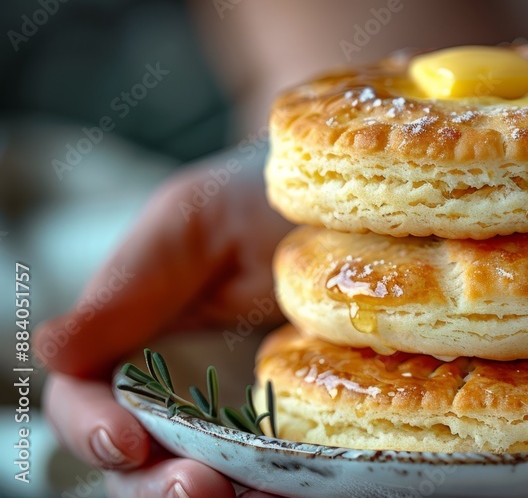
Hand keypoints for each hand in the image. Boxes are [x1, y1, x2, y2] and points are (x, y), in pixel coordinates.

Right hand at [35, 147, 291, 496]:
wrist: (342, 195)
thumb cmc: (254, 194)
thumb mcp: (192, 220)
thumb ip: (130, 285)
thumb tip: (51, 351)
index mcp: (128, 341)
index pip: (83, 403)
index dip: (91, 430)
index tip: (128, 440)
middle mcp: (175, 389)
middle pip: (138, 464)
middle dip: (156, 487)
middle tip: (196, 489)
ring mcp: (236, 413)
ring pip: (204, 479)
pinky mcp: (295, 424)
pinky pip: (277, 474)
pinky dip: (281, 490)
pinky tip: (298, 488)